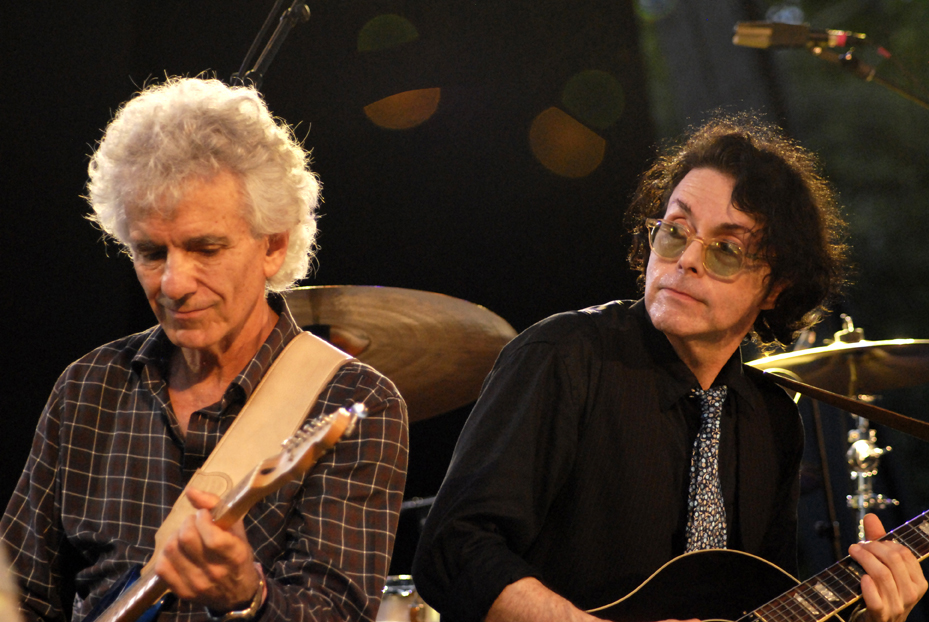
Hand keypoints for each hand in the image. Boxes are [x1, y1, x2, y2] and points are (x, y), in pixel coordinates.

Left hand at [153, 488, 264, 612]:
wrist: (238, 594)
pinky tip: (177, 551)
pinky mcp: (182, 592)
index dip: (203, 519)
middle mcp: (215, 572)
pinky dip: (166, 554)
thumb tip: (190, 490)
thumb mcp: (237, 530)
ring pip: (171, 550)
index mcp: (234, 555)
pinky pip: (162, 568)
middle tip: (194, 523)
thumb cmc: (238, 556)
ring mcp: (196, 584)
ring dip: (175, 536)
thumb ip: (216, 506)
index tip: (204, 515)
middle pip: (186, 539)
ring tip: (185, 536)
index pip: (211, 537)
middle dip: (187, 523)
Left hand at [849, 513, 926, 621]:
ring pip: (882, 575)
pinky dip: (867, 587)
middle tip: (857, 547)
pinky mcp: (881, 616)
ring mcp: (897, 607)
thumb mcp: (884, 567)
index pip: (903, 553)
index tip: (869, 542)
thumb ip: (878, 542)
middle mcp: (911, 594)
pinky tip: (862, 578)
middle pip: (892, 561)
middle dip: (872, 548)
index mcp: (918, 582)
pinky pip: (876, 600)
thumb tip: (870, 516)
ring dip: (864, 560)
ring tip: (853, 553)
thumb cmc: (881, 592)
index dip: (883, 543)